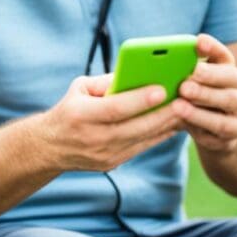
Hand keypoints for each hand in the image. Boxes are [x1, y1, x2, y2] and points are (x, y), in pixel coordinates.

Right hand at [44, 74, 183, 171]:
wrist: (50, 147)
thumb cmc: (69, 109)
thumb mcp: (79, 89)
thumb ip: (106, 82)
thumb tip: (137, 73)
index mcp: (81, 115)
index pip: (115, 108)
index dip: (139, 100)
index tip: (162, 89)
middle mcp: (93, 138)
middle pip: (135, 127)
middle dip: (163, 114)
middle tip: (185, 100)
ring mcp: (104, 155)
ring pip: (143, 139)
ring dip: (166, 125)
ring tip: (186, 109)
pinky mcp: (113, 164)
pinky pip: (141, 148)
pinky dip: (158, 135)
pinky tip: (173, 123)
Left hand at [173, 34, 236, 153]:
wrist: (215, 134)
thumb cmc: (197, 99)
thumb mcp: (193, 82)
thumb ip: (186, 65)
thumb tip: (173, 51)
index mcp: (231, 75)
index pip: (226, 57)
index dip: (214, 48)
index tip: (198, 41)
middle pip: (234, 82)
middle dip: (210, 79)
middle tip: (185, 80)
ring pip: (227, 107)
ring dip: (201, 107)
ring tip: (177, 104)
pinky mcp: (229, 139)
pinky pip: (217, 132)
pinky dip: (199, 124)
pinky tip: (181, 119)